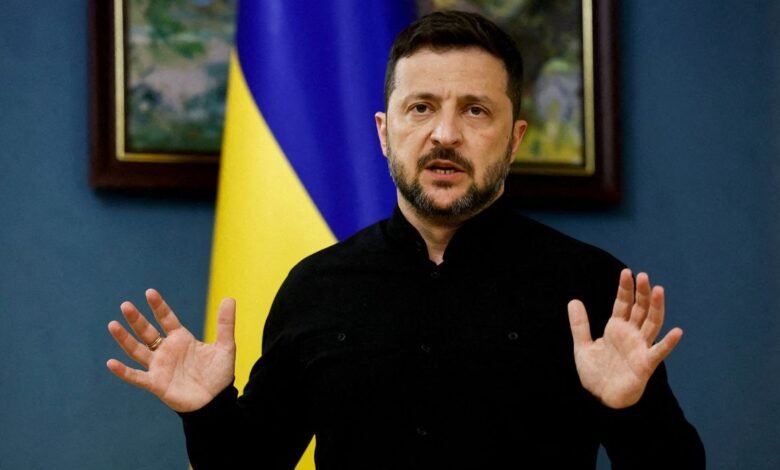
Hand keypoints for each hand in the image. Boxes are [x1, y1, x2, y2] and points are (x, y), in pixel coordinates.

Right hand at [106, 289, 235, 411]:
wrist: (216, 402)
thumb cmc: (219, 375)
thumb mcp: (225, 346)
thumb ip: (225, 323)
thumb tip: (229, 298)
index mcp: (181, 339)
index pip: (166, 318)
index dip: (158, 306)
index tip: (150, 292)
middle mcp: (166, 351)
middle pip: (147, 332)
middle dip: (136, 319)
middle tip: (125, 305)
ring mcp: (159, 367)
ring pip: (137, 350)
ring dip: (125, 339)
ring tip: (112, 325)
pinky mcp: (156, 384)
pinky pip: (137, 377)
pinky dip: (123, 371)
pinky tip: (111, 363)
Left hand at [567, 269, 682, 408]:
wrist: (600, 398)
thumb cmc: (595, 373)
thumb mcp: (582, 346)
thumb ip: (580, 324)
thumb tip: (573, 300)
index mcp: (617, 328)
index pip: (623, 304)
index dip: (624, 289)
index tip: (626, 272)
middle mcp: (631, 335)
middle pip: (640, 309)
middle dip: (641, 293)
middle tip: (643, 275)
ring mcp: (640, 348)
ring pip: (652, 323)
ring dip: (656, 308)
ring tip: (659, 290)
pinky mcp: (645, 364)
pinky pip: (658, 352)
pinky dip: (668, 343)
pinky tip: (677, 331)